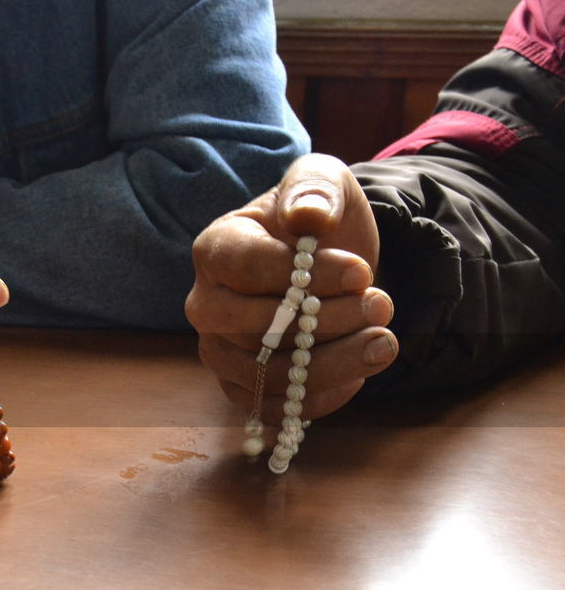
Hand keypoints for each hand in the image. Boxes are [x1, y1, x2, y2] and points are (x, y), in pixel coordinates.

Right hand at [185, 154, 397, 421]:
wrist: (327, 260)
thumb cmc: (318, 218)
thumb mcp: (322, 181)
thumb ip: (314, 188)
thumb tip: (308, 215)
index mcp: (215, 249)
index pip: (248, 269)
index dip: (306, 275)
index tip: (360, 272)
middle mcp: (206, 304)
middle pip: (253, 329)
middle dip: (325, 322)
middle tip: (381, 305)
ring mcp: (218, 350)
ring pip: (268, 373)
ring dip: (334, 364)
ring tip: (384, 342)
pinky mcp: (241, 386)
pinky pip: (272, 408)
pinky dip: (319, 398)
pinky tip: (357, 373)